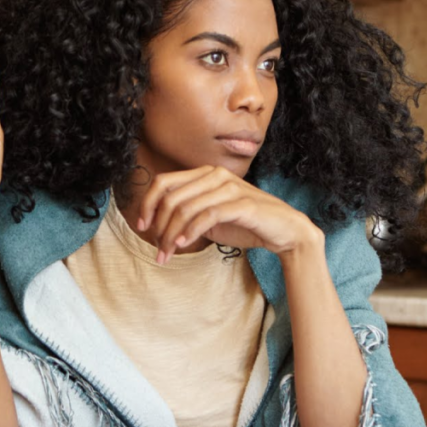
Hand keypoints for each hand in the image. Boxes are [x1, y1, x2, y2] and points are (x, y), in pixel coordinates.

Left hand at [137, 166, 322, 263]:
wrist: (284, 232)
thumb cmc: (245, 224)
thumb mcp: (209, 218)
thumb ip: (187, 214)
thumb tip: (157, 225)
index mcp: (204, 174)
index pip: (163, 182)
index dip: (148, 203)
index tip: (142, 225)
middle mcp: (215, 175)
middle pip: (171, 198)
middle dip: (159, 226)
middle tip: (157, 250)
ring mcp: (229, 187)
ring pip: (185, 208)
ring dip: (171, 234)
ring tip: (167, 253)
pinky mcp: (242, 204)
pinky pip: (207, 216)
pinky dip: (190, 231)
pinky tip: (183, 244)